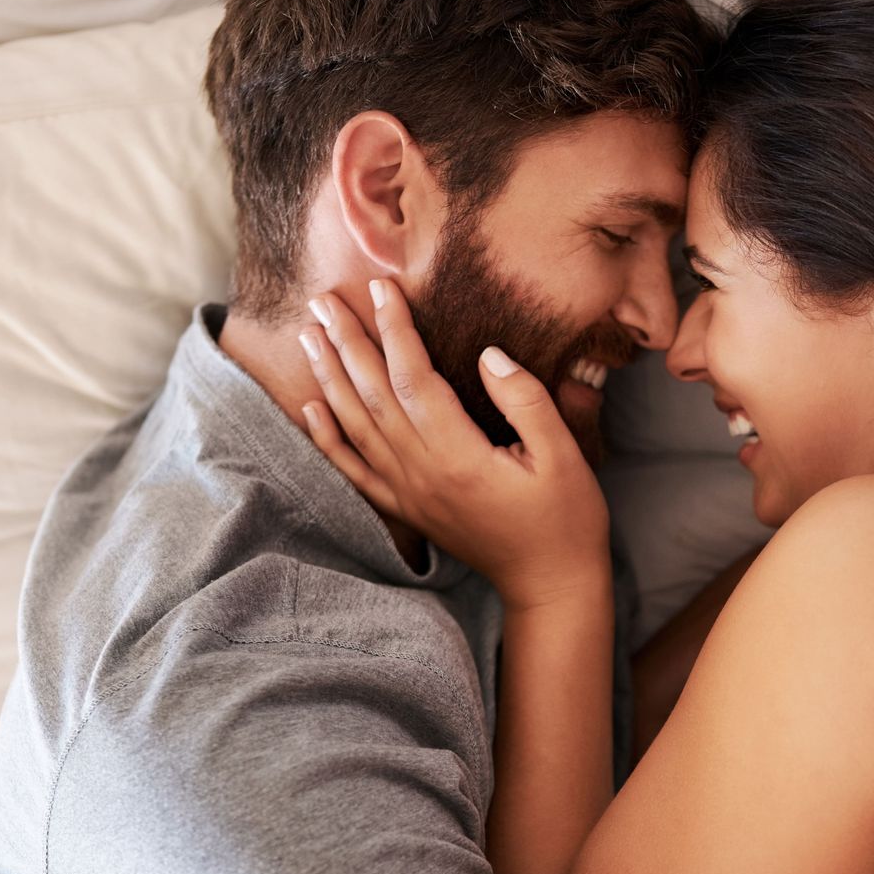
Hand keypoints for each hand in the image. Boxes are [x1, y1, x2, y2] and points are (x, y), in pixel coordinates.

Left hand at [297, 280, 610, 607]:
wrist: (550, 585)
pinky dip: (328, 439)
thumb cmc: (565, 519)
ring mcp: (410, 495)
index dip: (396, 330)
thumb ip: (526, 401)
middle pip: (372, 396)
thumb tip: (489, 354)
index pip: (414, 379)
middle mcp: (422, 474)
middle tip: (323, 301)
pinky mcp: (408, 511)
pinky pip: (355, 471)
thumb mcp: (565, 455)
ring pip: (356, 427)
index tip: (381, 288)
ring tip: (309, 337)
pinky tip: (311, 409)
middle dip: (347, 343)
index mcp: (459, 456)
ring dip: (329, 379)